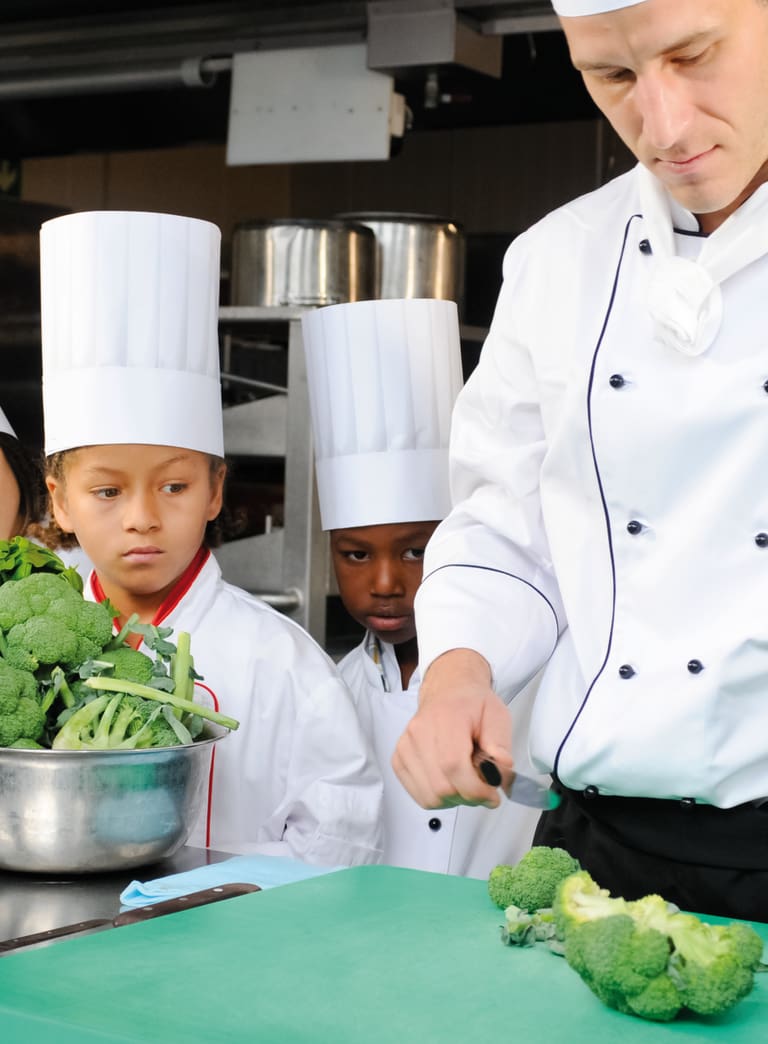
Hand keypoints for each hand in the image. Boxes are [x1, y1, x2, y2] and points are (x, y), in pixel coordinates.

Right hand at [392, 648, 513, 808]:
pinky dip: (439, 797)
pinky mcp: (398, 760)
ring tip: (466, 780)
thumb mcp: (498, 717)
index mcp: (445, 718)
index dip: (475, 789)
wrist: (448, 692)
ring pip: (430, 796)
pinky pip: (420, 795)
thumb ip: (501, 746)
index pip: (453, 765)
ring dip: (454, 799)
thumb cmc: (472, 706)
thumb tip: (500, 773)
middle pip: (441, 786)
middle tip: (483, 787)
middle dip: (469, 796)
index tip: (492, 795)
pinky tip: (450, 781)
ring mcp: (405, 747)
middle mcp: (419, 732)